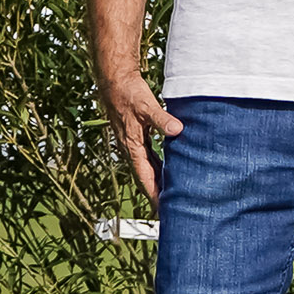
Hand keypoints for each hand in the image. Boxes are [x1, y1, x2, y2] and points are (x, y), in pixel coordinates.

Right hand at [96, 61, 180, 202]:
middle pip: (146, 177)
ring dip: (158, 183)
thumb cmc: (129, 94)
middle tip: (171, 210)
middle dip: (157, 194)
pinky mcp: (137, 137)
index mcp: (132, 146)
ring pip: (148, 169)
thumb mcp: (147, 106)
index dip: (154, 193)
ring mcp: (133, 144)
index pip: (145, 176)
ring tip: (173, 197)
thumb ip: (162, 119)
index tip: (163, 209)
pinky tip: (170, 172)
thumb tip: (177, 131)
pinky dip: (159, 168)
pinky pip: (149, 158)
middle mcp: (131, 148)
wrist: (115, 82)